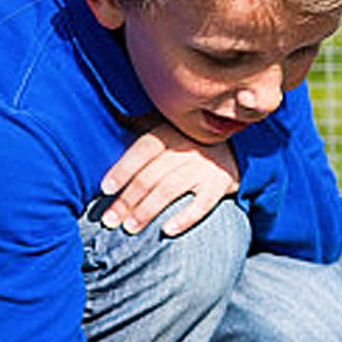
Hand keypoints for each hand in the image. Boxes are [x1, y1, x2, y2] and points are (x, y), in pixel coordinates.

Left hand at [100, 122, 239, 235]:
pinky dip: (184, 218)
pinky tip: (167, 230)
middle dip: (126, 200)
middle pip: (150, 176)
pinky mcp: (219, 185)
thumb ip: (140, 122)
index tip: (105, 190)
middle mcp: (185, 149)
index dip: (122, 170)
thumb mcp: (167, 123)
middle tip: (109, 220)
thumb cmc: (189, 138)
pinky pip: (201, 204)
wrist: (236, 146)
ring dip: (146, 211)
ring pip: (169, 190)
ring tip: (129, 228)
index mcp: (169, 132)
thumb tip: (110, 111)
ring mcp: (203, 168)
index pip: (141, 151)